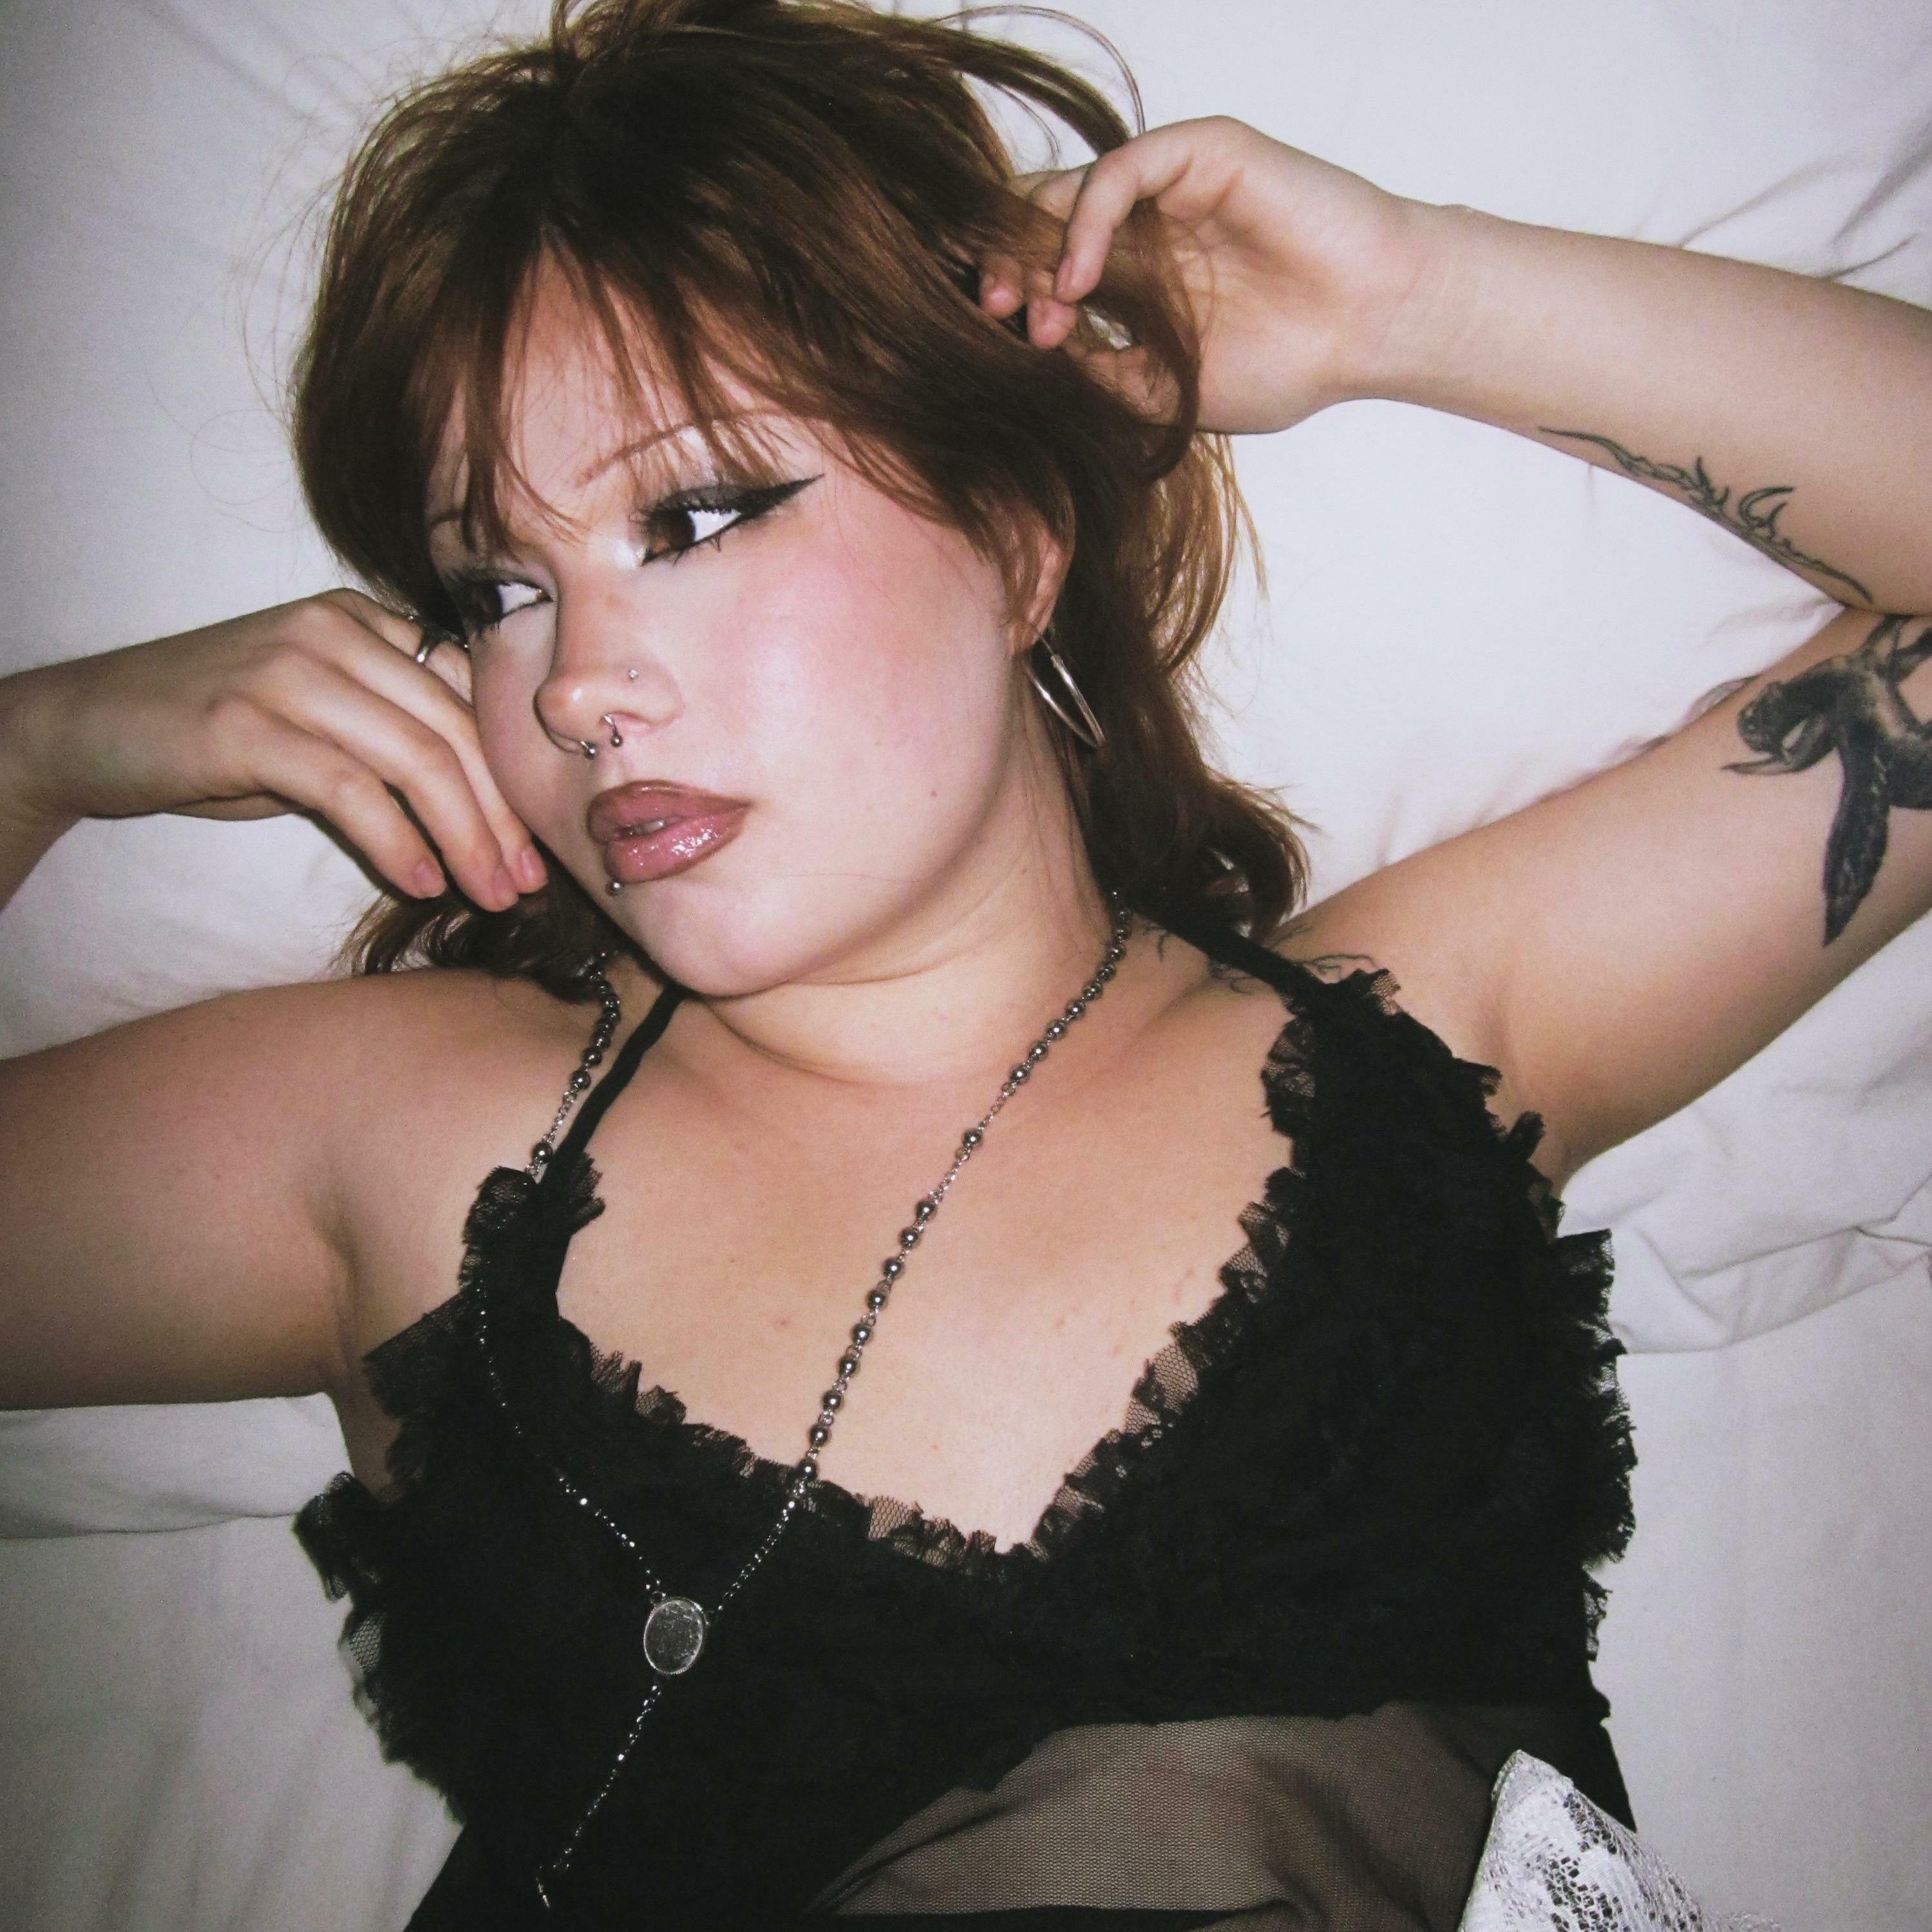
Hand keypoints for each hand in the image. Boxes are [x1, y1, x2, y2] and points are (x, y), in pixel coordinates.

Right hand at [0, 591, 544, 908]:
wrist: (87, 727)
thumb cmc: (215, 734)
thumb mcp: (320, 723)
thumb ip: (395, 742)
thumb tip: (489, 817)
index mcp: (365, 623)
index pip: (471, 697)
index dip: (513, 778)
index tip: (539, 848)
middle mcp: (335, 632)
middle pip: (457, 730)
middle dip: (501, 818)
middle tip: (527, 885)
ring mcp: (291, 670)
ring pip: (418, 758)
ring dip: (465, 837)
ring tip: (488, 894)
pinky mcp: (248, 720)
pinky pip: (351, 786)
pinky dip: (397, 840)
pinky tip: (421, 882)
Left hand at [980, 117, 1436, 433]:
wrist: (1371, 332)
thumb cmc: (1289, 366)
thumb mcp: (1165, 393)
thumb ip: (1098, 373)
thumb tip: (1027, 363)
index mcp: (1134, 284)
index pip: (1045, 272)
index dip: (1012, 297)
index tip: (999, 341)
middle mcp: (1144, 231)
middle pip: (1041, 224)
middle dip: (1006, 263)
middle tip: (993, 311)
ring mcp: (1171, 190)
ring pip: (1070, 191)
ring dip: (1038, 244)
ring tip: (1040, 303)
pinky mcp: (1201, 156)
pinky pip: (1122, 169)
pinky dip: (1087, 219)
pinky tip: (1080, 277)